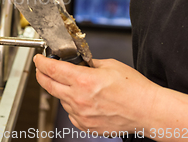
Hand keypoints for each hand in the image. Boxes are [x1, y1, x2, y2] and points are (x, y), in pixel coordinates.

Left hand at [33, 54, 159, 134]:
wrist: (149, 111)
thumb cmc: (135, 89)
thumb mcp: (109, 65)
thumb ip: (89, 63)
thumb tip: (78, 62)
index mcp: (84, 81)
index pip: (52, 70)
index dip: (41, 63)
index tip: (38, 59)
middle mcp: (79, 99)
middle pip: (49, 85)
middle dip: (42, 75)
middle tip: (42, 69)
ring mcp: (81, 115)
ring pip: (61, 99)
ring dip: (62, 90)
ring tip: (79, 86)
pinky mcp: (86, 126)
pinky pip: (71, 113)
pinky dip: (73, 105)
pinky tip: (85, 100)